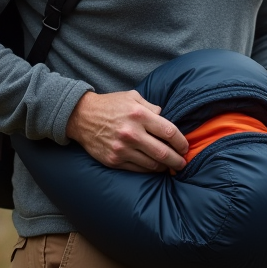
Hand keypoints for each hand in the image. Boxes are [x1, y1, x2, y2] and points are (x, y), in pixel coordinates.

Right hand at [66, 90, 188, 172]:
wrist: (81, 117)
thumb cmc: (110, 105)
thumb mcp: (132, 97)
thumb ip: (151, 107)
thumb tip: (167, 117)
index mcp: (139, 115)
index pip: (169, 132)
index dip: (181, 142)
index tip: (185, 147)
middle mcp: (131, 133)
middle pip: (163, 152)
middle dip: (177, 160)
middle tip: (183, 162)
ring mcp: (122, 149)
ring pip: (151, 164)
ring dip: (164, 167)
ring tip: (170, 166)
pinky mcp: (114, 160)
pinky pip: (138, 169)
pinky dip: (149, 170)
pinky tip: (154, 167)